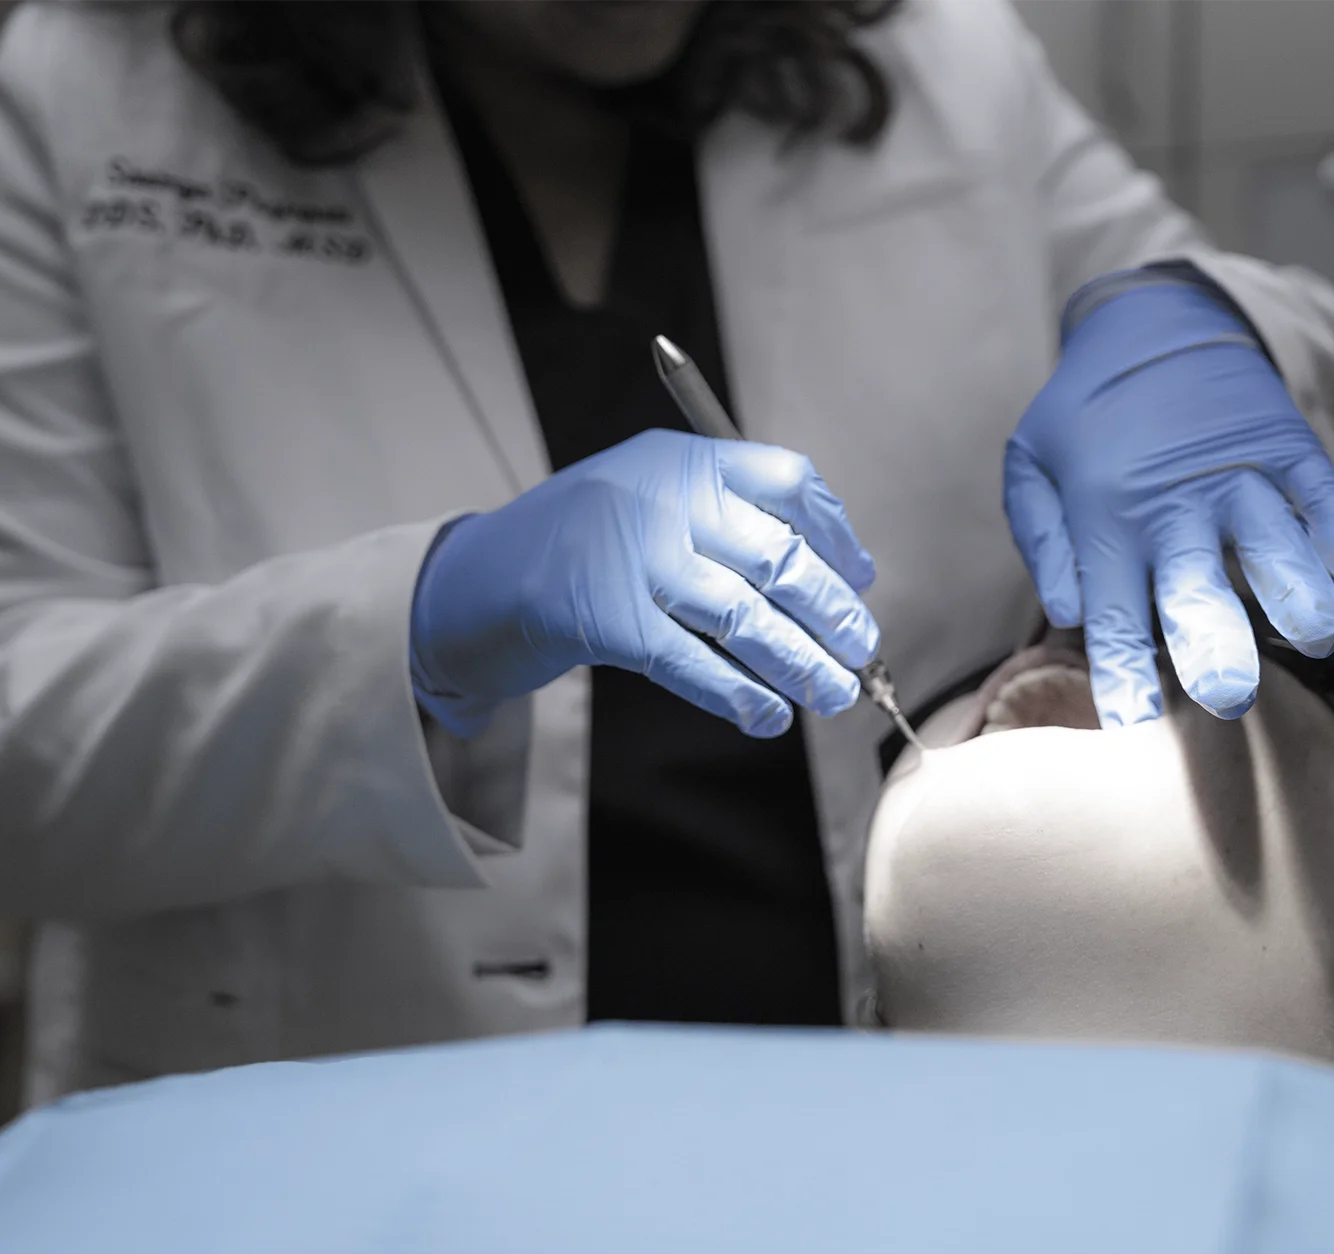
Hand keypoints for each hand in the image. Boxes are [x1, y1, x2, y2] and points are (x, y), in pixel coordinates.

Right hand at [412, 429, 879, 737]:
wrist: (473, 580)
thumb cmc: (578, 544)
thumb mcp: (648, 499)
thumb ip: (722, 518)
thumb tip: (830, 573)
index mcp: (679, 458)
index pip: (786, 481)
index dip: (835, 534)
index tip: (859, 577)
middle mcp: (660, 498)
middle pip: (778, 556)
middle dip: (832, 612)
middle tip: (859, 651)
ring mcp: (632, 559)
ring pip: (746, 616)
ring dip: (801, 662)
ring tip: (833, 693)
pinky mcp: (605, 620)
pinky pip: (694, 663)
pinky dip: (740, 694)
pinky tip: (768, 715)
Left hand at [1004, 272, 1333, 726]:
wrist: (1153, 320)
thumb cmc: (1086, 414)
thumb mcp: (1031, 463)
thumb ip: (1042, 536)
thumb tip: (1068, 608)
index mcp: (1105, 518)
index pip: (1112, 614)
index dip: (1123, 673)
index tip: (1134, 722)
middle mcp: (1174, 505)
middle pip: (1195, 587)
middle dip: (1212, 644)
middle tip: (1228, 695)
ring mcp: (1237, 474)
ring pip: (1272, 543)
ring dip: (1296, 593)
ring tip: (1315, 637)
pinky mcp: (1286, 446)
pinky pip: (1322, 492)